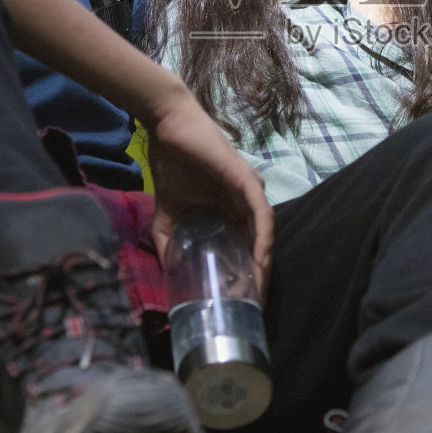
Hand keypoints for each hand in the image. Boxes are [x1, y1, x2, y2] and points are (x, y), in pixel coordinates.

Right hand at [144, 93, 273, 293]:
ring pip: (264, 233)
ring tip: (258, 291)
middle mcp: (245, 202)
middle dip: (257, 276)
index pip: (244, 246)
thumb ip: (168, 238)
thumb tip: (167, 269)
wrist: (168, 127)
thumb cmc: (172, 162)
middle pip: (258, 244)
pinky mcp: (247, 180)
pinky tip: (260, 260)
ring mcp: (249, 190)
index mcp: (229, 209)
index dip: (245, 274)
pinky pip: (262, 214)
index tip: (241, 302)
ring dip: (264, 263)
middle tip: (252, 306)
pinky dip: (263, 238)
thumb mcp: (168, 211)